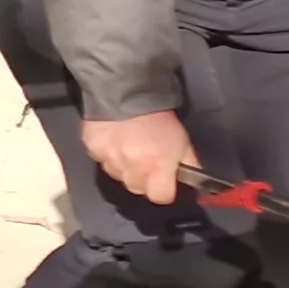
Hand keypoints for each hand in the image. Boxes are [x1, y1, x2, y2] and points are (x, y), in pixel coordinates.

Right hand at [81, 110, 201, 205]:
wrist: (126, 90)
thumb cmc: (159, 116)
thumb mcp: (183, 139)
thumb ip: (189, 162)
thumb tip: (196, 179)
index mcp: (156, 167)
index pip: (160, 197)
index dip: (164, 190)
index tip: (164, 180)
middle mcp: (131, 168)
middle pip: (137, 188)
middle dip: (142, 179)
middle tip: (145, 161)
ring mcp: (109, 159)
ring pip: (117, 175)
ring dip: (123, 167)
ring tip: (128, 147)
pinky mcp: (92, 149)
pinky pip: (101, 160)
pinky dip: (107, 154)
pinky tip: (114, 139)